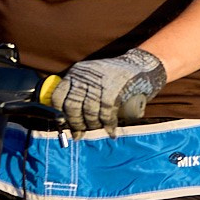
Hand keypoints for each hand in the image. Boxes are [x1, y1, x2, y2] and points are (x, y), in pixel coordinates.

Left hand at [50, 49, 165, 134]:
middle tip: (78, 134)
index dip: (59, 112)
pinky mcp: (113, 92)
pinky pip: (106, 115)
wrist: (141, 65)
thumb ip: (80, 89)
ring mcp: (99, 84)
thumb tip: (65, 117)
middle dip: (75, 124)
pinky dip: (108, 126)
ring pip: (88, 113)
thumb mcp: (93, 75)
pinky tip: (111, 131)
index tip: (63, 123)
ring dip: (92, 126)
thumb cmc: (115, 75)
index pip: (58, 95)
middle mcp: (85, 77)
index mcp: (77, 72)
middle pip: (72, 106)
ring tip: (97, 130)